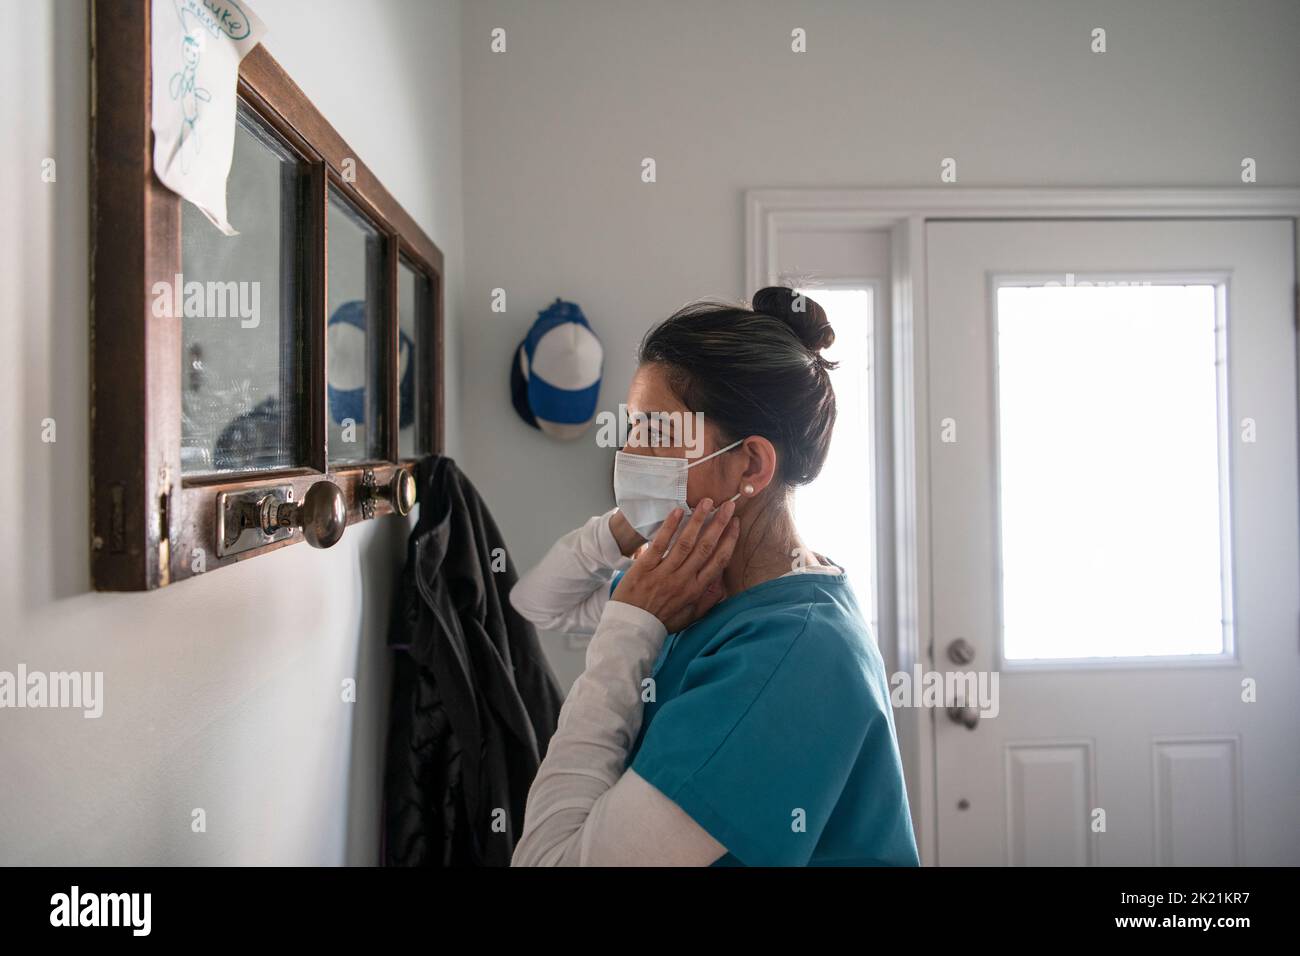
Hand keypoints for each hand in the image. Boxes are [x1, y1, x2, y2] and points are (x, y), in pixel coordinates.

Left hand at [611, 498, 739, 631]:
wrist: (631, 628)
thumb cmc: (660, 622)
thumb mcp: (689, 617)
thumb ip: (706, 602)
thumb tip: (722, 587)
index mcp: (695, 590)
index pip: (718, 561)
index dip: (729, 540)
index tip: (736, 523)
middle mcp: (683, 580)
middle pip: (705, 547)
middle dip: (718, 524)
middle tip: (727, 505)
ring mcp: (664, 573)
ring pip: (685, 543)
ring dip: (697, 520)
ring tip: (706, 502)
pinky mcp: (644, 568)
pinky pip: (660, 544)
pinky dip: (669, 527)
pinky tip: (678, 511)